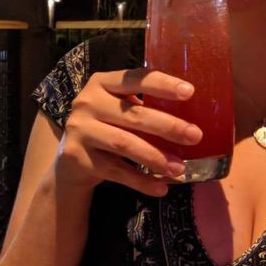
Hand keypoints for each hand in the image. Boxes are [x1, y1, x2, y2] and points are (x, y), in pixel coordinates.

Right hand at [54, 68, 201, 196]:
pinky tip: (161, 187)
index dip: (162, 84)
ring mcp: (80, 130)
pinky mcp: (77, 158)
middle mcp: (87, 102)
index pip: (136, 78)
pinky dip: (141, 181)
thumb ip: (145, 106)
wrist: (70, 159)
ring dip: (156, 157)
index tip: (190, 92)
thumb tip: (194, 120)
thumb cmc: (108, 126)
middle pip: (133, 114)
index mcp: (103, 83)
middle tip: (195, 136)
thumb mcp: (120, 108)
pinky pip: (116, 171)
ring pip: (125, 143)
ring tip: (180, 167)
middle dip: (168, 126)